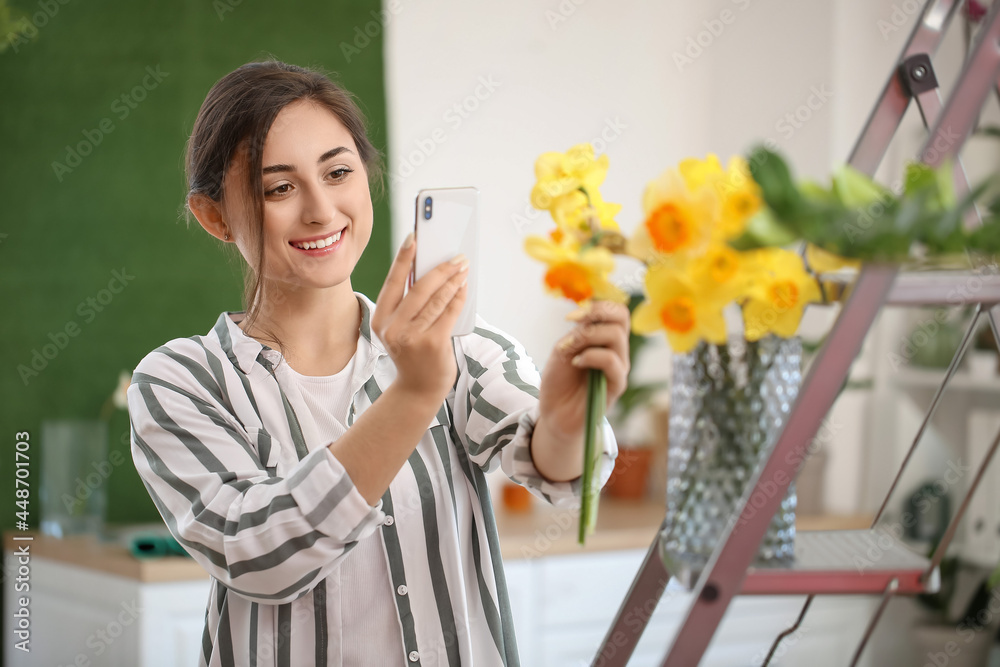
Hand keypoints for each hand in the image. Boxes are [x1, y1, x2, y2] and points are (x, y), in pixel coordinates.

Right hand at [371, 234, 469, 400]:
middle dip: (439, 268)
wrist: (418, 390)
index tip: (415, 237)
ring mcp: (412, 337)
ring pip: (436, 299)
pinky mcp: (432, 344)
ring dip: (453, 280)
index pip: (393, 282)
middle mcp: (392, 328)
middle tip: (455, 256)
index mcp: (380, 319)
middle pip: (418, 288)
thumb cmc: (413, 353)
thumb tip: (433, 270)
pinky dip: (458, 297)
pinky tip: (464, 287)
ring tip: (463, 267)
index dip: (404, 258)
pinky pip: (448, 313)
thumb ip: (410, 305)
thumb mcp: (402, 328)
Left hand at [537, 300, 630, 443]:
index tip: (572, 316)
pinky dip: (591, 356)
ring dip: (588, 336)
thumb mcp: (563, 350)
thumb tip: (588, 319)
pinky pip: (612, 362)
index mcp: (605, 339)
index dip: (599, 305)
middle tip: (572, 324)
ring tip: (571, 349)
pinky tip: (576, 362)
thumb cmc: (559, 381)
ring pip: (616, 336)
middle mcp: (617, 350)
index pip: (617, 312)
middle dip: (595, 314)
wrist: (555, 413)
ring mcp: (618, 367)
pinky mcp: (617, 385)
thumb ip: (578, 334)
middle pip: (621, 318)